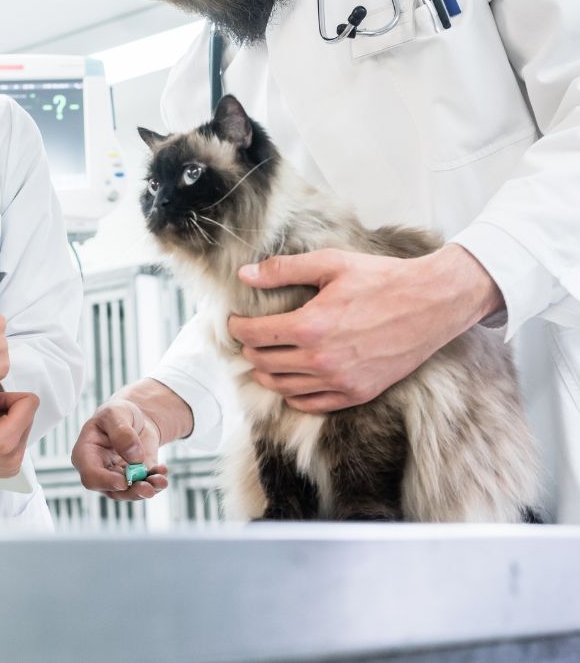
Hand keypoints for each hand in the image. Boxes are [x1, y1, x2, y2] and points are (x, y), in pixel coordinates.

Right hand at [0, 382, 38, 486]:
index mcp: (1, 441)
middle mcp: (13, 456)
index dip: (9, 397)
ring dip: (7, 421)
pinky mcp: (11, 468)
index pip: (30, 403)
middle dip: (9, 409)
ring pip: (25, 426)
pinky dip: (6, 434)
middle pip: (29, 415)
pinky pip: (19, 440)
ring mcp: (13, 465)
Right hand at [72, 398, 168, 500]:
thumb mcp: (115, 413)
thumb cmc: (117, 414)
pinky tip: (163, 471)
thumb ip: (121, 432)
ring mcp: (118, 477)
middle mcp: (100, 471)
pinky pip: (146, 484)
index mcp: (86, 455)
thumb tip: (134, 457)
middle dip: (131, 491)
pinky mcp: (137, 478)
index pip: (90, 476)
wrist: (135, 417)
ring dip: (146, 489)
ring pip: (130, 492)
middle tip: (148, 488)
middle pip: (112, 490)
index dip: (105, 482)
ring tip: (160, 480)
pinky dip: (156, 481)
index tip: (123, 481)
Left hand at [228, 245, 502, 413]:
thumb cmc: (382, 279)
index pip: (254, 335)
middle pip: (264, 363)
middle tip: (249, 339)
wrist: (432, 303)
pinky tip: (290, 383)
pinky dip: (293, 395)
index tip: (236, 321)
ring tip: (263, 360)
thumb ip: (284, 270)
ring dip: (266, 374)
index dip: (238, 328)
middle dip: (249, 350)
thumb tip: (245, 275)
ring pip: (283, 387)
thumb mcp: (331, 263)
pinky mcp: (357, 393)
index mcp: (310, 326)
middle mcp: (321, 360)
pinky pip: (312, 404)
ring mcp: (340, 381)